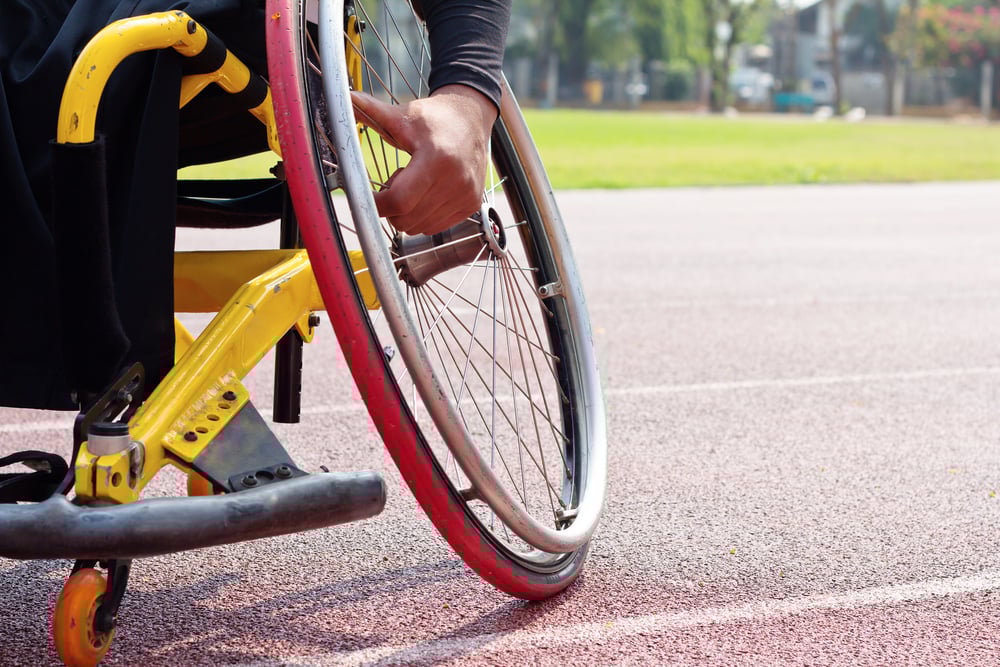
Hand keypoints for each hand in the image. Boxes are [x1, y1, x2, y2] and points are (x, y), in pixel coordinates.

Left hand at [351, 85, 497, 235]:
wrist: (472, 119)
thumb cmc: (436, 118)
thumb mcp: (405, 115)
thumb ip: (374, 112)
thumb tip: (347, 98)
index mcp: (436, 159)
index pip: (399, 200)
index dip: (376, 203)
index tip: (365, 195)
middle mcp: (455, 181)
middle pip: (405, 218)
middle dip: (390, 207)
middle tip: (395, 181)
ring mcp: (465, 196)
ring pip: (418, 227)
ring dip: (407, 212)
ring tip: (414, 184)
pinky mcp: (471, 205)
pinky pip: (434, 227)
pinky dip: (422, 216)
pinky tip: (427, 192)